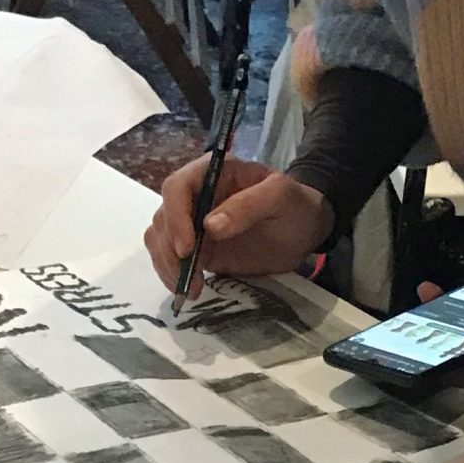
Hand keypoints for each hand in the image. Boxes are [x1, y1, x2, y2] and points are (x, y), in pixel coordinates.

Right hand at [146, 154, 332, 300]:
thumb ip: (248, 206)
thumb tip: (209, 227)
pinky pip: (170, 259)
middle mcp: (195, 196)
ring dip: (168, 266)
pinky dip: (173, 275)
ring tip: (191, 288)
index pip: (177, 187)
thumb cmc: (295, 205)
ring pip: (159, 240)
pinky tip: (190, 289)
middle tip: (189, 277)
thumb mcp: (279, 197)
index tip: (187, 248)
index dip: (175, 217)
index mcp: (212, 172)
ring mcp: (192, 224)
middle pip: (163, 217)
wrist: (304, 230)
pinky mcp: (196, 249)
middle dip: (169, 249)